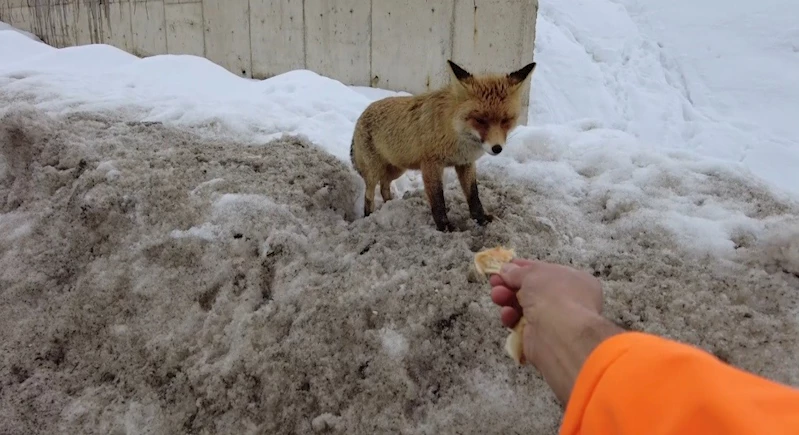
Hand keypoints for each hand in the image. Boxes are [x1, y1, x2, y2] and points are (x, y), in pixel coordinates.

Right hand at [489, 259, 622, 403]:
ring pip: (523, 307)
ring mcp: (553, 320)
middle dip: (510, 284)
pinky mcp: (539, 337)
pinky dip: (511, 318)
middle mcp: (566, 300)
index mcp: (574, 281)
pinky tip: (507, 315)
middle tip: (494, 282)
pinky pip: (520, 324)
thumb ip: (518, 272)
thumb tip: (507, 269)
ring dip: (507, 299)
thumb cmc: (554, 296)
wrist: (561, 335)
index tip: (504, 266)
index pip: (545, 271)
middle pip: (531, 290)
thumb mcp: (534, 274)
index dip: (524, 268)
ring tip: (497, 296)